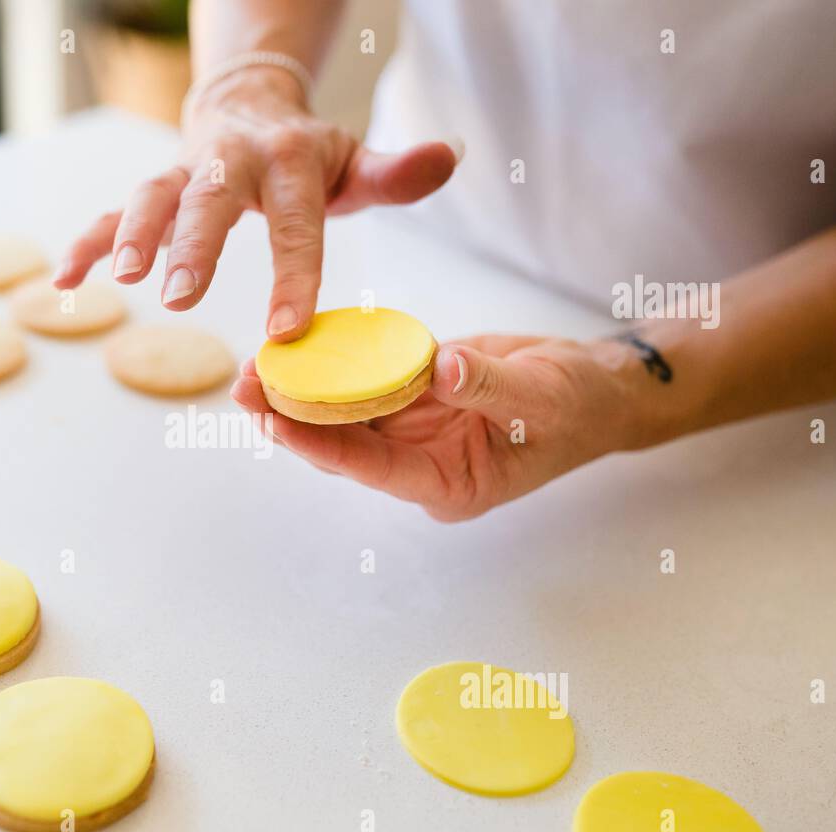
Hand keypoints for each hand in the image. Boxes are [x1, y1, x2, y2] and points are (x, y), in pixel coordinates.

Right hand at [54, 67, 459, 340]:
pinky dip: (88, 245)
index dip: (293, 278)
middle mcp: (232, 163)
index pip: (297, 226)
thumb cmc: (308, 156)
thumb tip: (451, 156)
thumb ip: (396, 173)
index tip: (287, 332)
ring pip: (153, 197)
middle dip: (193, 246)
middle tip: (179, 297)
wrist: (248, 108)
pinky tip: (65, 284)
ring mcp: (186, 174)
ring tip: (121, 279)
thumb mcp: (355, 162)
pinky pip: (113, 213)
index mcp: (290, 163)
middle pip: (211, 201)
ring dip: (130, 234)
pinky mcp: (156, 190)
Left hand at [231, 335, 642, 520]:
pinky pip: (366, 379)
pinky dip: (334, 363)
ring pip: (344, 412)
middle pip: (343, 443)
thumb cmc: (578, 407)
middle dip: (291, 415)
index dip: (319, 443)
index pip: (370, 467)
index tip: (274, 419)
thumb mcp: (542, 397)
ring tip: (251, 364)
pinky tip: (298, 343)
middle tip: (242, 384)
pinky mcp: (413, 395)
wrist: (594, 387)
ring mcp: (414, 429)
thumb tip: (444, 370)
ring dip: (300, 389)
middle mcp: (420, 463)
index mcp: (447, 484)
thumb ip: (489, 386)